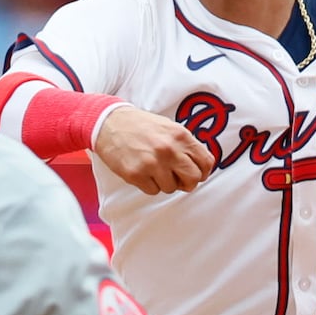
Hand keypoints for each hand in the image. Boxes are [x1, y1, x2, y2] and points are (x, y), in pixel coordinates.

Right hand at [92, 107, 214, 193]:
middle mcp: (169, 150)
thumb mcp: (169, 127)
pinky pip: (153, 191)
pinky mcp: (136, 174)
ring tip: (153, 170)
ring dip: (164, 183)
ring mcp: (152, 163)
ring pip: (172, 188)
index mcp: (180, 136)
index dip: (202, 172)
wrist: (109, 123)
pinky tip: (142, 171)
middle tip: (177, 178)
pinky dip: (149, 185)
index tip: (195, 173)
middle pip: (193, 179)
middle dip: (187, 182)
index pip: (206, 163)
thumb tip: (199, 166)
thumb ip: (185, 145)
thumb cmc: (140, 126)